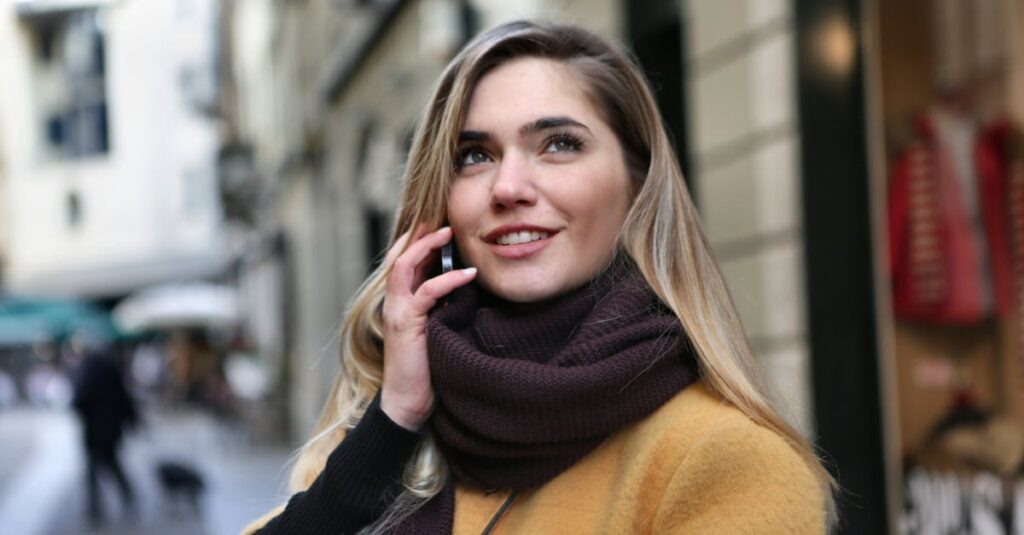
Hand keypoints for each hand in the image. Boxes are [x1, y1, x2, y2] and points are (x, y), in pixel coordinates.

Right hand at [380, 225, 476, 429]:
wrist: (408, 402)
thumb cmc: (427, 368)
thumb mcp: (437, 329)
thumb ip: (443, 306)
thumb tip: (467, 284)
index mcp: (401, 301)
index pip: (404, 260)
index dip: (419, 239)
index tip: (441, 223)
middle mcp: (394, 301)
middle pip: (399, 254)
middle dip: (419, 233)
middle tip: (443, 218)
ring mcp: (397, 311)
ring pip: (404, 266)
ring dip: (426, 246)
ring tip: (449, 233)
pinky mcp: (406, 324)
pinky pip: (425, 293)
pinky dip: (447, 280)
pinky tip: (468, 275)